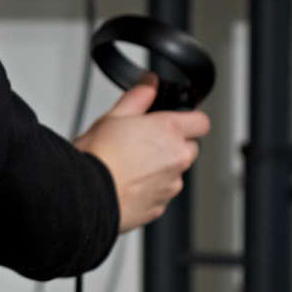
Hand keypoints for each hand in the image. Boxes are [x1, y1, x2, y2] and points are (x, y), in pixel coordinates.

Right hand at [73, 79, 210, 232]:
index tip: (176, 121)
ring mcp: (171, 184)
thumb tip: (149, 85)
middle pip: (190, 147)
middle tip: (146, 141)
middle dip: (174, 144)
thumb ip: (138, 97)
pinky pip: (162, 192)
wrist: (89, 193)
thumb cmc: (99, 154)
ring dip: (161, 167)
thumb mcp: (114, 115)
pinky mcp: (161, 206)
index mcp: (169, 130)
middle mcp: (177, 158)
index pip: (201, 122)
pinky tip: (128, 181)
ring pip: (175, 171)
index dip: (189, 120)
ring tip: (131, 164)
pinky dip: (151, 187)